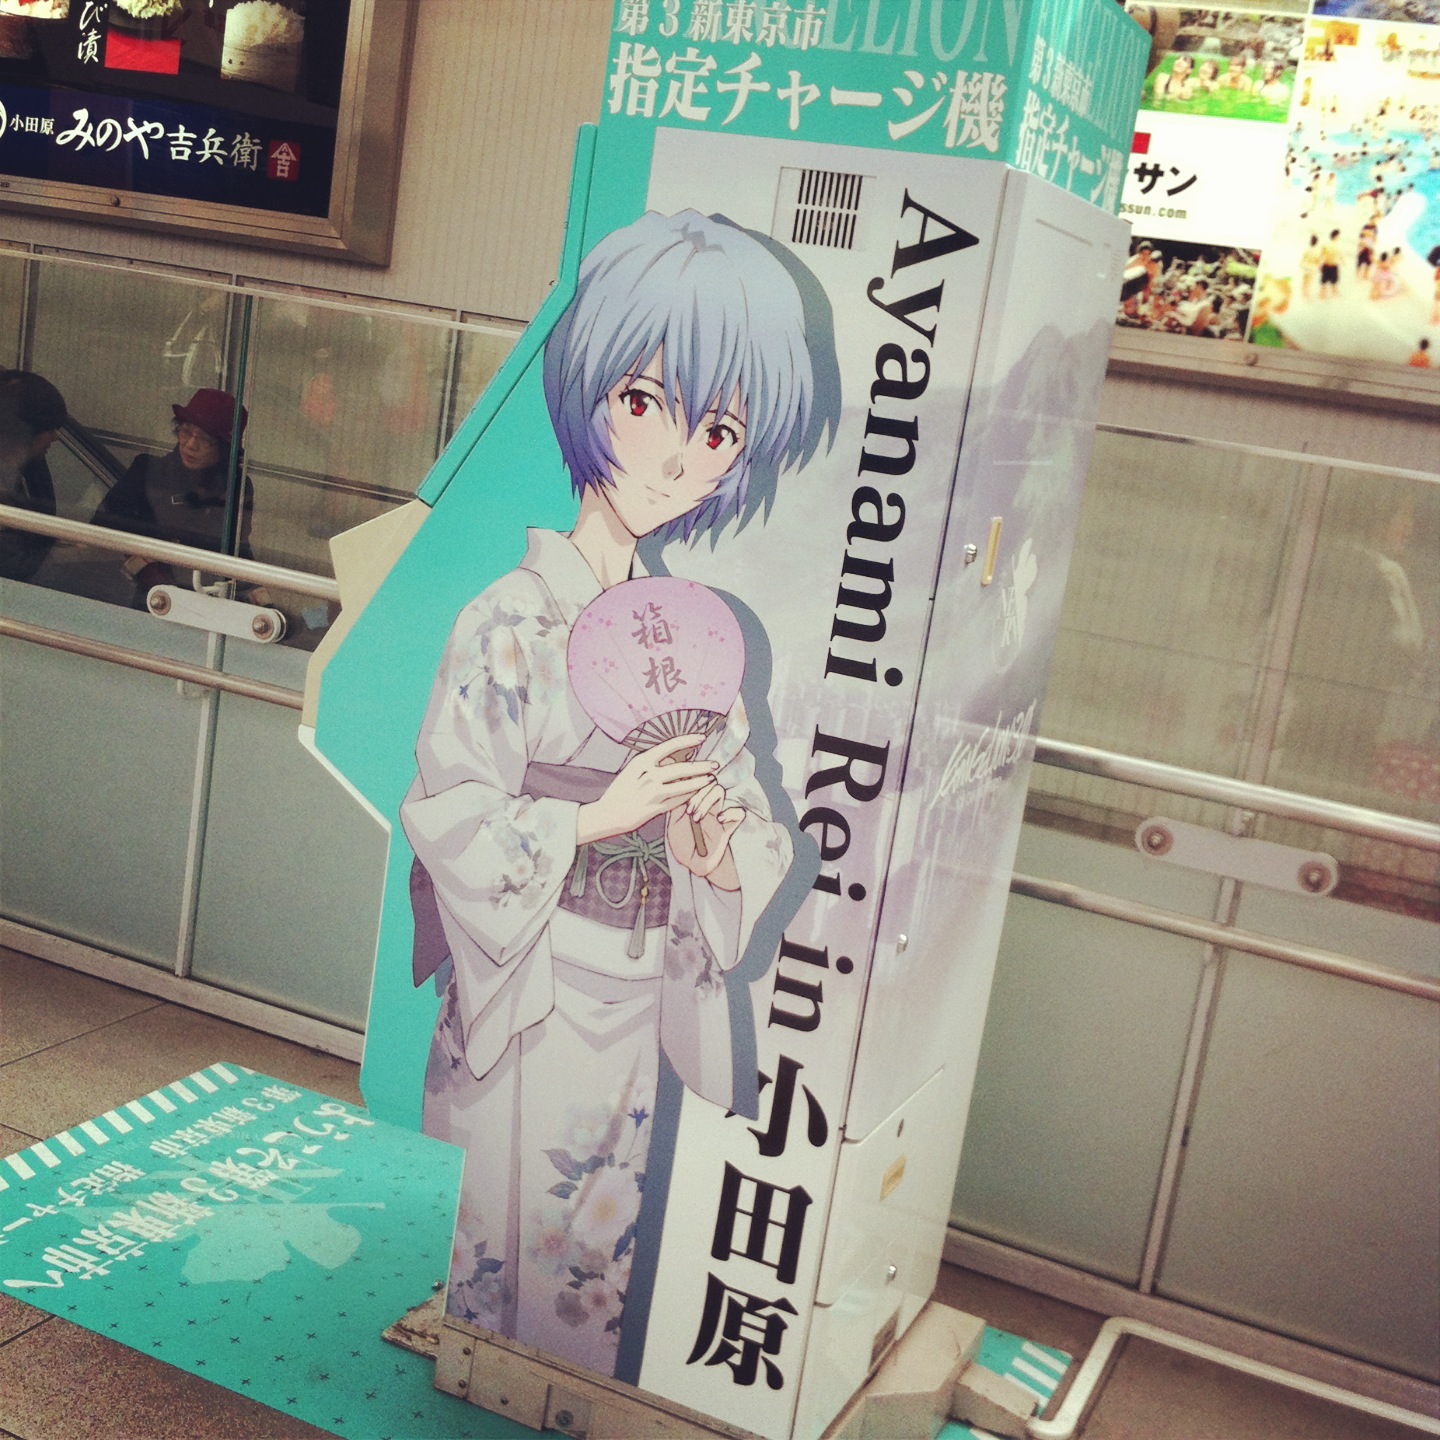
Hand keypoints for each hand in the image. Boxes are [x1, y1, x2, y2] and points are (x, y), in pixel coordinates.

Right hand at [577, 734, 715, 845]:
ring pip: (682, 785)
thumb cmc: (621, 791)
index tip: (701, 738)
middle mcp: (647, 776)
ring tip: (710, 779)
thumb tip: (675, 757)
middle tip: (714, 764)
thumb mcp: (632, 771)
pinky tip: (697, 793)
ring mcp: (652, 793)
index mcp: (641, 762)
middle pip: (680, 768)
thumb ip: (651, 764)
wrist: (607, 813)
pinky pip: (678, 800)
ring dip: (699, 782)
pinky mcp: (655, 808)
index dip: (687, 741)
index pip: (668, 746)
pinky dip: (689, 796)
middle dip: (700, 766)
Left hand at [667, 779, 743, 888]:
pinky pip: (738, 812)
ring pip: (718, 791)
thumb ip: (677, 804)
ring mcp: (718, 812)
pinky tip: (719, 819)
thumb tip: (678, 783)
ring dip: (707, 801)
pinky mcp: (729, 825)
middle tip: (688, 812)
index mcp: (693, 800)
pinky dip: (730, 812)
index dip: (689, 779)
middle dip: (696, 794)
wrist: (692, 865)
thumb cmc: (682, 845)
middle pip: (706, 782)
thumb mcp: (674, 823)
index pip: (695, 780)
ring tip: (697, 818)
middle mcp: (706, 803)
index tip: (681, 786)